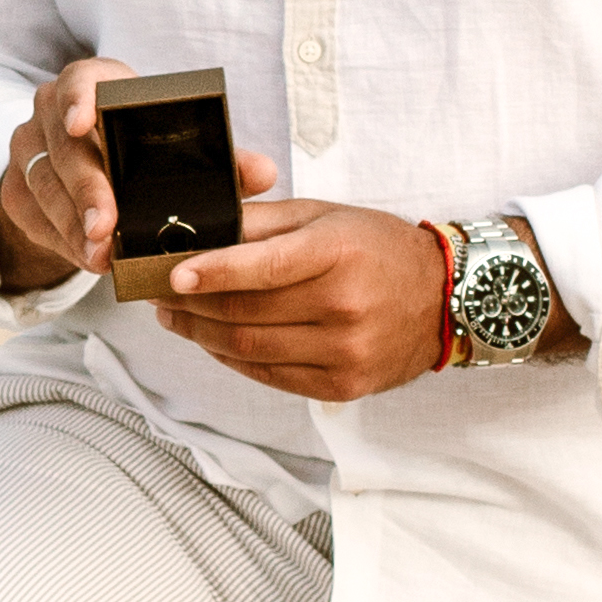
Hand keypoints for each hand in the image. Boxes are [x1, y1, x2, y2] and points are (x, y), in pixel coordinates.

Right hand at [0, 55, 283, 293]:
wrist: (84, 177)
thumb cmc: (142, 154)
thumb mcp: (179, 151)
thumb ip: (222, 161)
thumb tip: (262, 173)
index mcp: (96, 86)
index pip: (79, 80)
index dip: (79, 99)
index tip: (82, 124)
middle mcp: (52, 113)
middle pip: (65, 148)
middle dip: (86, 190)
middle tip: (105, 228)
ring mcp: (28, 151)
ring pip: (44, 187)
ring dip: (73, 225)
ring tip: (101, 256)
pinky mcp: (15, 190)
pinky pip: (34, 218)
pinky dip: (62, 241)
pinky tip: (87, 259)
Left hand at [152, 195, 452, 401]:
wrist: (444, 298)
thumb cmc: (378, 249)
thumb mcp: (325, 216)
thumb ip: (262, 221)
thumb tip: (198, 229)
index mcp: (338, 254)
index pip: (262, 268)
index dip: (210, 273)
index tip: (170, 275)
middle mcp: (343, 306)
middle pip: (245, 313)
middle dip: (190, 304)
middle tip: (157, 292)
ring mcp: (344, 351)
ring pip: (249, 349)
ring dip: (201, 335)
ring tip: (174, 317)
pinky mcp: (343, 385)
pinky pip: (269, 375)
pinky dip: (231, 359)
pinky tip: (212, 341)